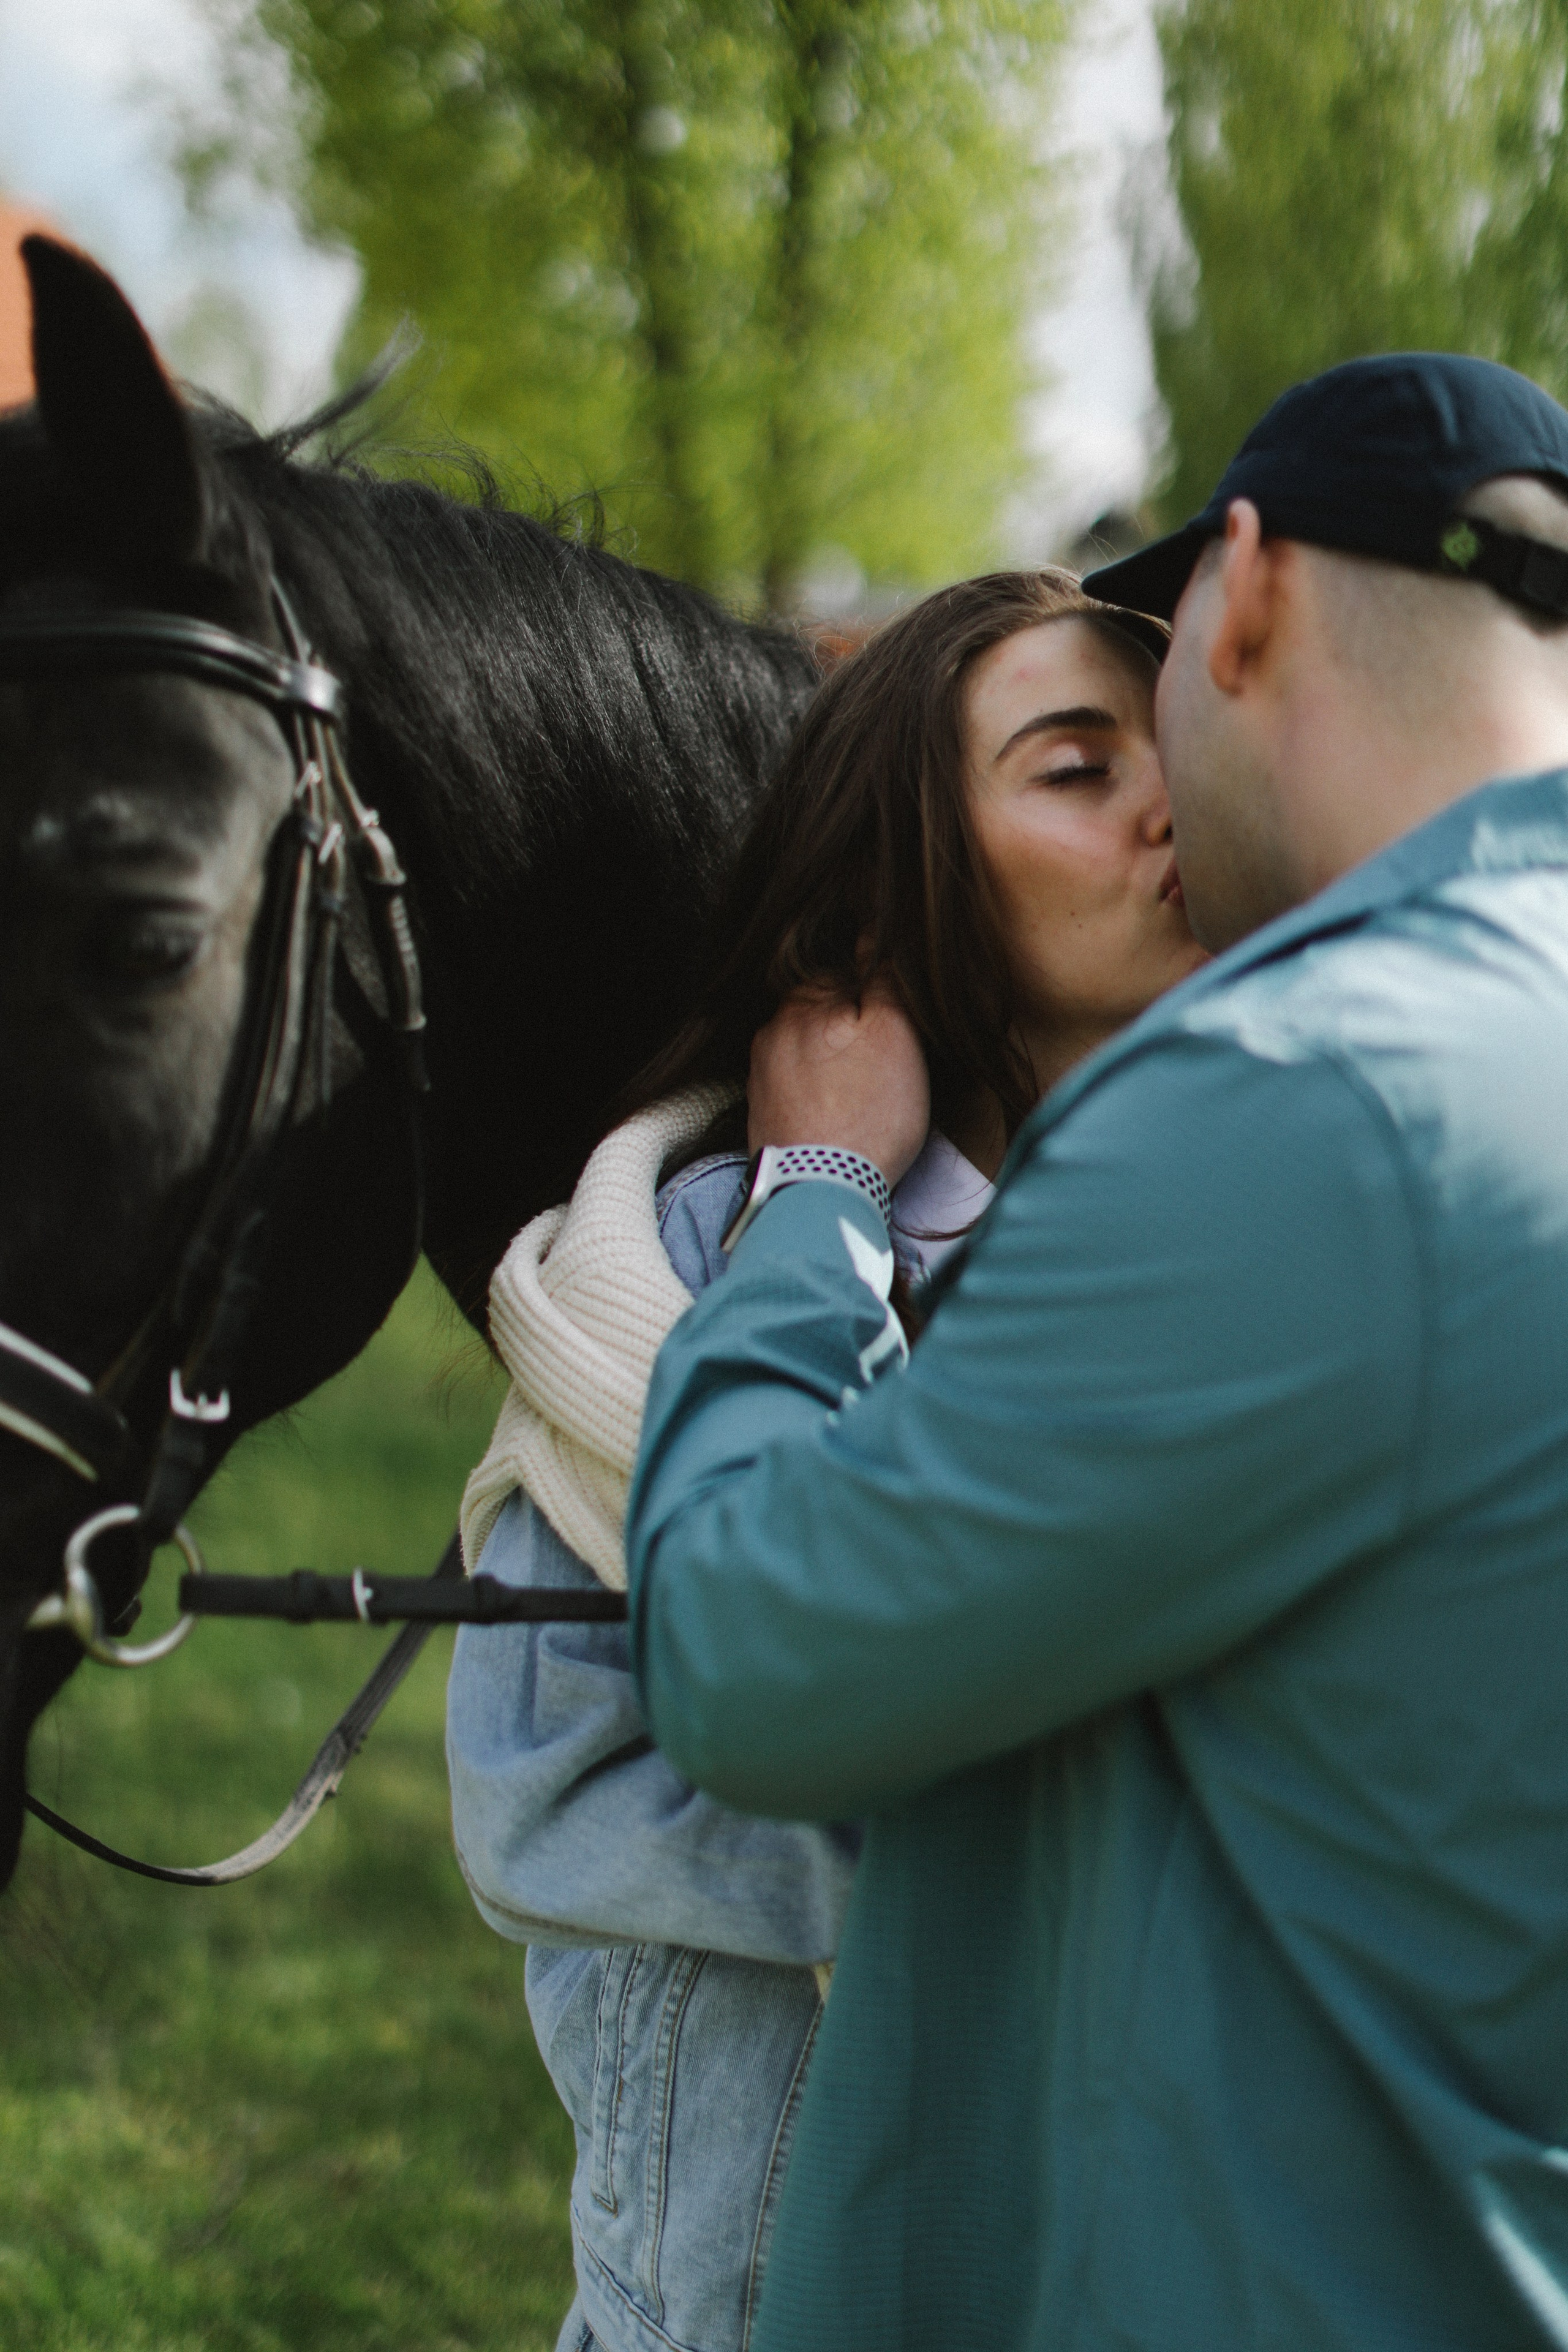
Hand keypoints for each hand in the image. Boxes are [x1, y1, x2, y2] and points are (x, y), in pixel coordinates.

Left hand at [747, 977, 929, 1186]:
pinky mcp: (760, 1114)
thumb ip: (882, 980)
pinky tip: (837, 1116)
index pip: (845, 975)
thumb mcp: (895, 1033)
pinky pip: (795, 1088)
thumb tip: (873, 936)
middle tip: (882, 1067)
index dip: (877, 1000)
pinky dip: (816, 1095)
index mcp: (800, 1003)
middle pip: (822, 1013)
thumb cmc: (867, 1114)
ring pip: (807, 1051)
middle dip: (850, 1030)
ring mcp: (760, 1075)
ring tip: (861, 1097)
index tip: (896, 1030)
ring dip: (832, 1064)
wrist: (821, 1191)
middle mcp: (770, 1032)